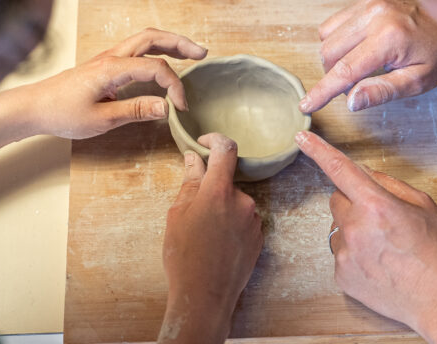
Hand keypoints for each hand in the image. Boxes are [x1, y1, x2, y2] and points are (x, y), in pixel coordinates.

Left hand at [25, 28, 206, 138]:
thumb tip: (166, 107)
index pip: (155, 69)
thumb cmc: (61, 114)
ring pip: (144, 40)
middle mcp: (111, 57)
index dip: (174, 87)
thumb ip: (136, 110)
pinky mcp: (104, 65)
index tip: (180, 108)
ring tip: (191, 53)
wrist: (33, 106)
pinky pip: (136, 50)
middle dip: (180, 43)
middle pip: (152, 38)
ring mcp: (107, 58)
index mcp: (112, 68)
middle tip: (202, 53)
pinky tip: (164, 62)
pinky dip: (155, 51)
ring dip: (169, 43)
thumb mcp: (101, 119)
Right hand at [160, 134, 262, 343]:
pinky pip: (244, 221)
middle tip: (192, 213)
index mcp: (218, 192)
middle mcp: (242, 201)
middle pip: (227, 183)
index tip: (204, 142)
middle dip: (211, 191)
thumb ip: (189, 183)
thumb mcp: (177, 215)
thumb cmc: (184, 256)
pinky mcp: (259, 238)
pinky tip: (217, 245)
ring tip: (204, 235)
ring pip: (235, 204)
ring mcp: (254, 220)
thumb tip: (194, 159)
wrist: (204, 297)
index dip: (215, 140)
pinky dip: (231, 225)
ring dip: (222, 210)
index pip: (225, 150)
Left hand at [296, 130, 436, 331]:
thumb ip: (389, 184)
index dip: (317, 150)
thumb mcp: (423, 205)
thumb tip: (365, 174)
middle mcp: (354, 228)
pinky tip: (378, 264)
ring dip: (354, 230)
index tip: (301, 137)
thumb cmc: (436, 251)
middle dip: (354, 202)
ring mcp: (345, 254)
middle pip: (337, 200)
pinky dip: (355, 254)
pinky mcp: (341, 276)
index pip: (339, 169)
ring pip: (338, 228)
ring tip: (384, 247)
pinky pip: (341, 253)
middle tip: (381, 219)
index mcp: (375, 205)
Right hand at [301, 0, 436, 112]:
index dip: (322, 91)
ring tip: (360, 64)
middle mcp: (376, 14)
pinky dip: (340, 38)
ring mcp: (370, 1)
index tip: (306, 105)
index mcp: (389, 38)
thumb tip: (351, 102)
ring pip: (326, 36)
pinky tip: (360, 45)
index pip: (344, 70)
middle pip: (328, 52)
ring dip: (334, 56)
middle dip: (333, 74)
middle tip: (356, 84)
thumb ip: (382, 92)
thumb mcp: (417, 82)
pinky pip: (335, 22)